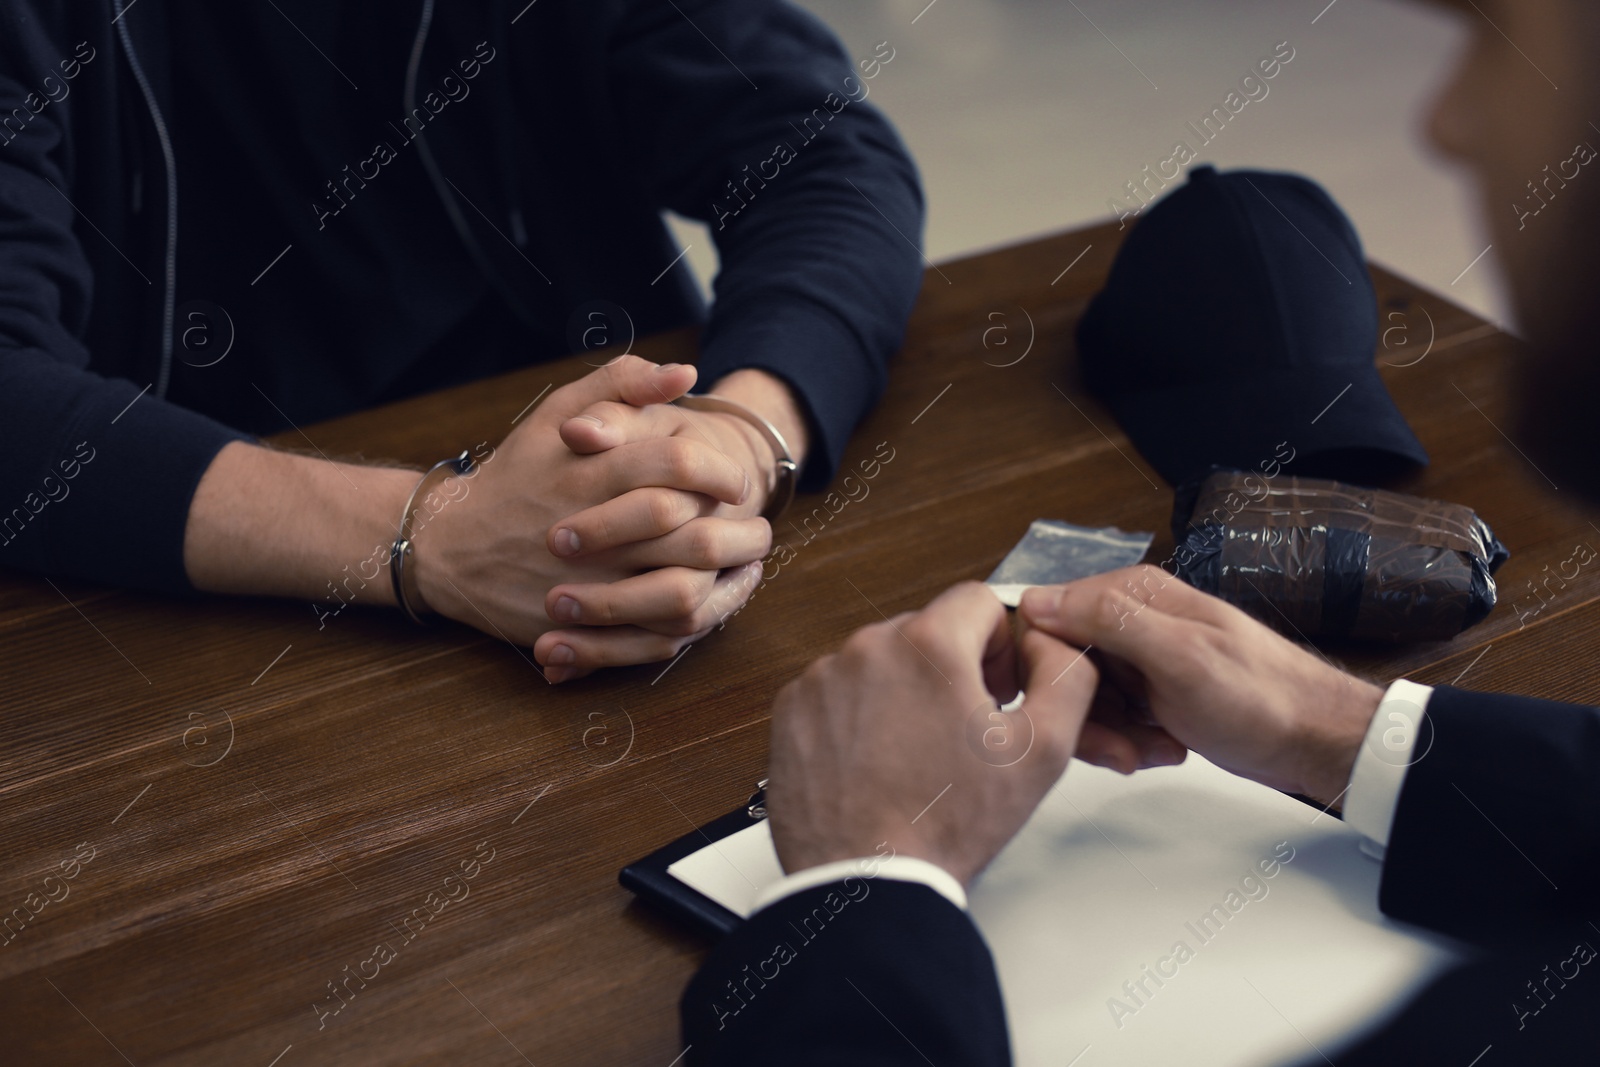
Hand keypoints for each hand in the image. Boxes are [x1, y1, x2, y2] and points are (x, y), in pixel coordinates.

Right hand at [410, 356, 771, 675]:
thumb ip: (621, 382)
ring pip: (681, 595)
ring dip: (728, 582)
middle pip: (690, 536)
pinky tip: (716, 599)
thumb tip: (687, 372)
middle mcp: (592, 534)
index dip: (721, 471)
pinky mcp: (583, 630)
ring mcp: (587, 588)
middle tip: (757, 523)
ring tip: (747, 561)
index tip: (735, 480)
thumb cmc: (517, 472)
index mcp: (590, 474)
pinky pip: (655, 638)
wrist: (450, 546)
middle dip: (739, 530)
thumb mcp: (558, 413)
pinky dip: (696, 622)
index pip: (677, 466)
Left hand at [766, 582, 1098, 887]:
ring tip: (915, 754)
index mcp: (928, 645)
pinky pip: (838, 690)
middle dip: (950, 670)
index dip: (999, 645)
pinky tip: (875, 762)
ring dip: (902, 691)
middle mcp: (867, 647)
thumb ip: (1067, 674)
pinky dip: (858, 715)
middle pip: (927, 631)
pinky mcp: (792, 709)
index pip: (978, 600)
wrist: (870, 881)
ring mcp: (822, 677)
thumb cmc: (949, 823)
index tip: (996, 690)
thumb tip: (1051, 639)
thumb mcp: (1044, 751)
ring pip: (880, 661)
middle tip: (961, 733)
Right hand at [1018, 565, 1384, 805]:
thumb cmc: (1261, 698)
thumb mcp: (1179, 656)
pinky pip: (1111, 717)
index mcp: (1132, 594)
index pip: (1048, 621)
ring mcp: (1140, 655)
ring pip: (1084, 699)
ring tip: (1155, 748)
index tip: (1076, 709)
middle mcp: (1131, 618)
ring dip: (1112, 734)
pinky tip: (1163, 748)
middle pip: (1065, 667)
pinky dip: (1130, 741)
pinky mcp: (1149, 689)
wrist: (1312, 738)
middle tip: (1124, 746)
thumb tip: (1038, 599)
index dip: (1054, 671)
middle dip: (1087, 715)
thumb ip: (1109, 620)